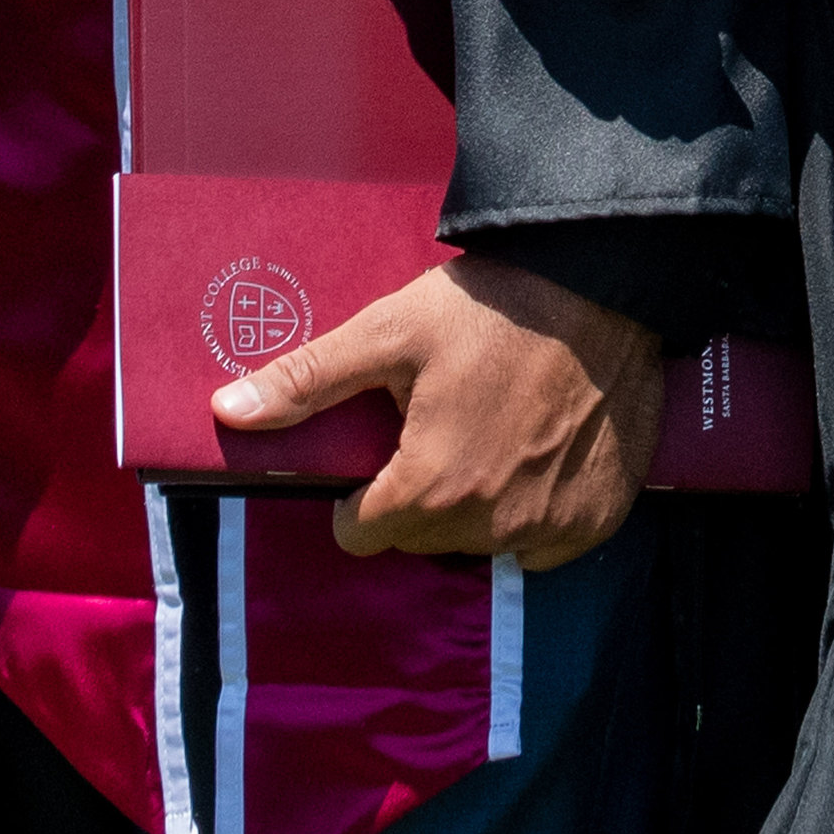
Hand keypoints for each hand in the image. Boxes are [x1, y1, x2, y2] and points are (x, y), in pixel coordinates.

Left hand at [207, 253, 660, 569]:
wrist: (609, 289)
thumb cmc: (494, 307)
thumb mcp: (389, 331)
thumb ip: (308, 381)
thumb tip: (225, 411)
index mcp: (428, 490)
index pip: (361, 534)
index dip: (359, 493)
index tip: (380, 448)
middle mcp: (489, 528)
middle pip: (420, 538)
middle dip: (416, 496)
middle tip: (437, 425)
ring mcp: (547, 531)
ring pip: (481, 543)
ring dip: (474, 506)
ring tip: (488, 432)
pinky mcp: (595, 521)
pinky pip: (542, 545)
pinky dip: (533, 512)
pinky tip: (536, 454)